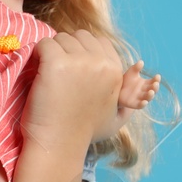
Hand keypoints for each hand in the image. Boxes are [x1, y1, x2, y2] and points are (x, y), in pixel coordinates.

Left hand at [20, 30, 122, 151]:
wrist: (59, 145)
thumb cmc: (84, 133)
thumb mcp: (116, 117)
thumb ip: (129, 101)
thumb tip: (143, 83)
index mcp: (115, 71)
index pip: (99, 42)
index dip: (83, 51)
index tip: (72, 69)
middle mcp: (100, 63)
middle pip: (80, 37)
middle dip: (68, 48)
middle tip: (58, 71)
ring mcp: (79, 61)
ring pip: (61, 38)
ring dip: (52, 52)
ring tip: (48, 75)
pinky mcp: (56, 63)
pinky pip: (45, 44)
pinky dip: (38, 54)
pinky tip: (38, 71)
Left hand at [117, 60, 160, 110]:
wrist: (116, 90)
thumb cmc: (126, 81)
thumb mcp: (131, 73)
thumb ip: (136, 68)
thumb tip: (141, 61)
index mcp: (146, 84)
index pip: (154, 81)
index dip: (156, 79)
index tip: (157, 76)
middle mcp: (145, 91)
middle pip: (153, 90)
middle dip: (155, 87)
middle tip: (155, 84)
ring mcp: (140, 98)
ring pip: (148, 98)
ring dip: (151, 95)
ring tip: (151, 92)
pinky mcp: (134, 104)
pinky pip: (140, 105)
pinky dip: (143, 104)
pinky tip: (144, 102)